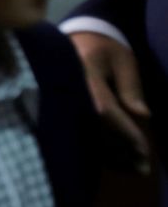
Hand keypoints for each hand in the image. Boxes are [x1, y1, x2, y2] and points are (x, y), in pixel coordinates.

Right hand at [70, 31, 152, 171]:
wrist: (78, 38)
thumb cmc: (104, 47)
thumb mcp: (123, 61)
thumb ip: (130, 86)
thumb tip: (142, 115)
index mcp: (83, 75)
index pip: (104, 109)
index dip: (124, 131)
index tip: (143, 149)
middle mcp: (69, 91)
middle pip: (93, 128)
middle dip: (119, 150)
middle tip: (142, 167)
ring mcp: (63, 101)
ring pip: (86, 133)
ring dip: (110, 153)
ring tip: (134, 168)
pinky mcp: (65, 109)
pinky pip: (81, 131)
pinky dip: (99, 147)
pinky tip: (116, 159)